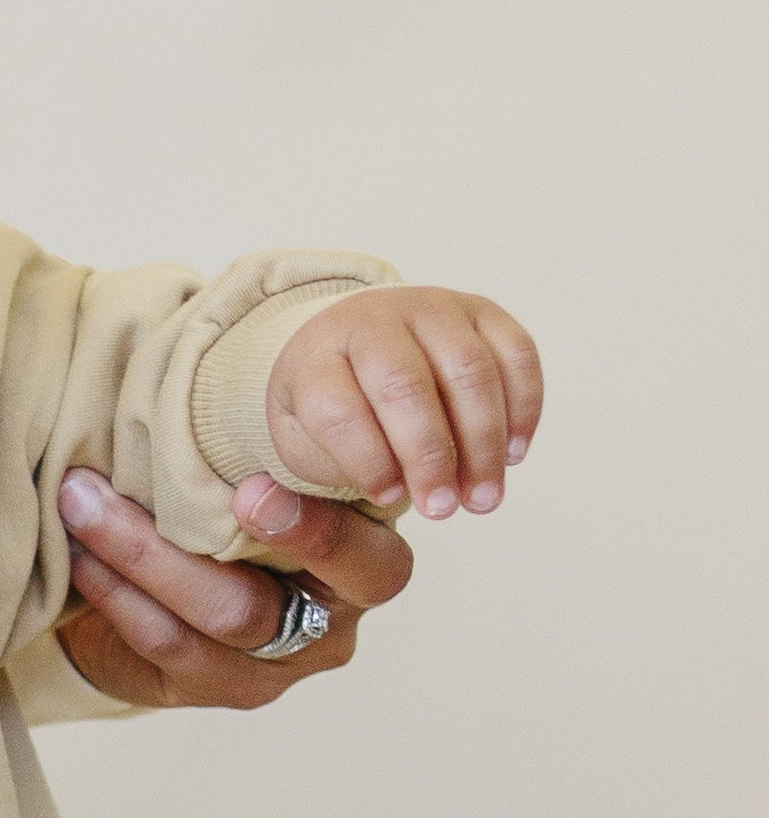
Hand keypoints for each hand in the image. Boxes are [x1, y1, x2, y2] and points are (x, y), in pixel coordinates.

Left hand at [54, 470, 414, 706]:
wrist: (178, 584)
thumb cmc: (231, 503)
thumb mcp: (256, 472)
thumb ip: (257, 453)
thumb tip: (193, 390)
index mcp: (363, 560)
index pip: (369, 562)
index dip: (317, 532)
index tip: (249, 491)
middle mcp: (329, 624)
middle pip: (266, 607)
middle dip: (186, 553)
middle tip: (113, 496)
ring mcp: (273, 667)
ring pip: (208, 622)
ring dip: (133, 556)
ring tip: (78, 502)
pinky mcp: (215, 688)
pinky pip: (164, 642)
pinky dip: (114, 591)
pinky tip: (79, 552)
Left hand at [263, 284, 542, 518]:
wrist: (358, 350)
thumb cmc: (332, 412)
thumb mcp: (301, 445)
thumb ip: (312, 476)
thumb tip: (293, 504)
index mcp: (314, 354)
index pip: (337, 406)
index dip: (366, 459)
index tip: (386, 498)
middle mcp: (371, 319)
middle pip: (405, 384)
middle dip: (429, 455)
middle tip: (444, 509)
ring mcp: (431, 307)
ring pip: (468, 369)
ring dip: (483, 441)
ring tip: (483, 498)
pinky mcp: (481, 311)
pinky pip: (515, 352)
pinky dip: (523, 406)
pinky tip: (514, 455)